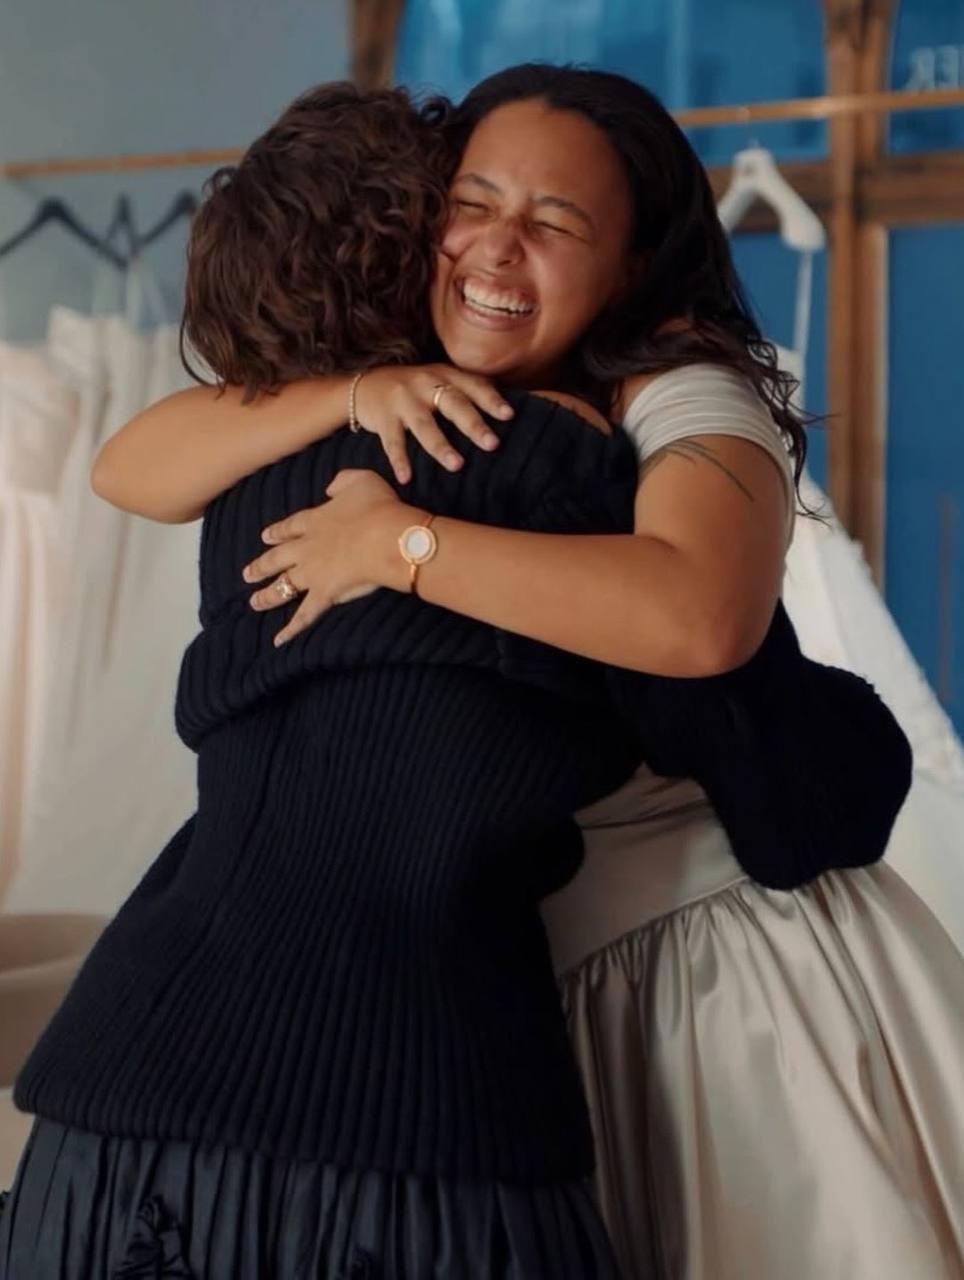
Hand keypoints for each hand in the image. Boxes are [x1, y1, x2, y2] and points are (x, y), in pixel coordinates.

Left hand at [242, 470, 415, 645]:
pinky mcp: (324, 594)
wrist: (385, 536)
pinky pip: (304, 615)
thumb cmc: (379, 506)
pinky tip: (278, 640)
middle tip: (246, 573)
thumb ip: (343, 481)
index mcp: (315, 519)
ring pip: (283, 586)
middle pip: (277, 558)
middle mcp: (307, 547)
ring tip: (253, 603)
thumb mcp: (362, 480)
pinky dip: (291, 629)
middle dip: (262, 565)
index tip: (265, 536)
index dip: (277, 533)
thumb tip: (329, 488)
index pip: (289, 527)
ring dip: (267, 595)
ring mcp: (312, 572)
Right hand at [354, 364, 512, 483]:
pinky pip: (392, 442)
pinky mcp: (382, 417)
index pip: (472, 386)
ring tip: (457, 466)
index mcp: (444, 375)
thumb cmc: (413, 389)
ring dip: (441, 446)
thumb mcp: (439, 380)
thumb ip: (467, 391)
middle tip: (492, 444)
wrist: (363, 385)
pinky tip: (406, 478)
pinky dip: (399, 460)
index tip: (509, 415)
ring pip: (424, 425)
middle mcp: (425, 384)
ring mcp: (402, 400)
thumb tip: (512, 409)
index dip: (491, 400)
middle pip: (452, 404)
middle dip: (473, 424)